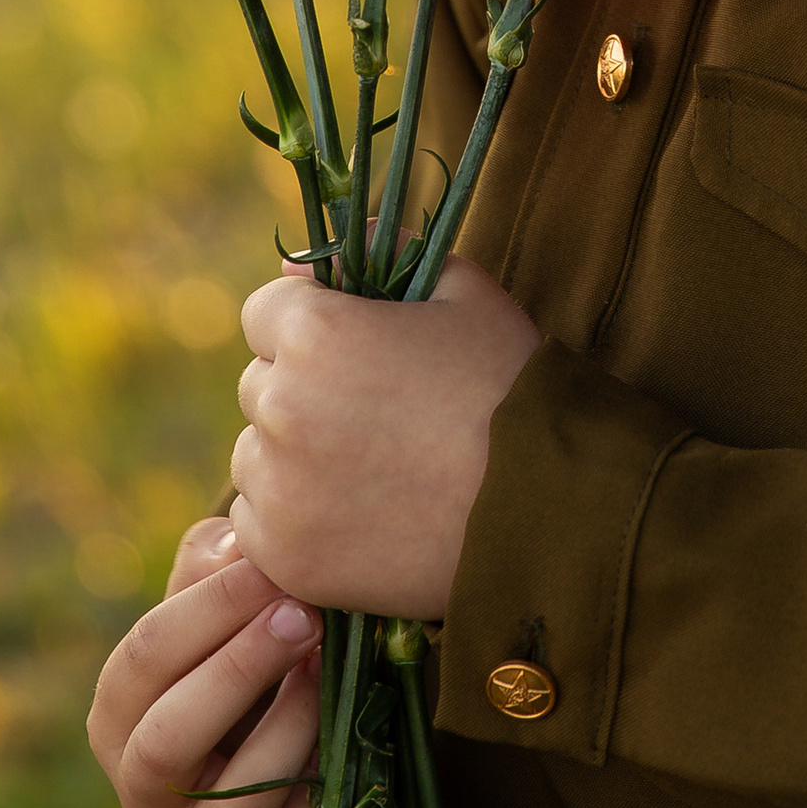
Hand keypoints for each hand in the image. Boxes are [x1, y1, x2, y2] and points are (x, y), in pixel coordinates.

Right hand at [87, 516, 323, 807]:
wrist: (299, 732)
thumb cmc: (248, 652)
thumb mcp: (219, 606)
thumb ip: (212, 567)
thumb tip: (232, 546)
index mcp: (117, 717)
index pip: (143, 660)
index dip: (209, 609)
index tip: (270, 570)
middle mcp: (143, 792)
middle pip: (168, 742)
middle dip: (239, 671)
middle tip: (304, 618)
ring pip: (233, 807)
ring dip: (290, 732)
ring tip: (330, 675)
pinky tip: (346, 754)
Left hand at [229, 258, 542, 620]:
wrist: (549, 507)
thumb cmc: (509, 386)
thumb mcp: (461, 290)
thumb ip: (382, 251)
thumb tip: (299, 261)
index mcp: (316, 333)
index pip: (264, 311)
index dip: (310, 325)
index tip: (354, 353)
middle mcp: (281, 407)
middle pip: (260, 385)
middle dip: (303, 391)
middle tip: (375, 416)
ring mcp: (280, 488)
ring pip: (256, 456)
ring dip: (294, 457)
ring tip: (372, 470)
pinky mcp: (287, 556)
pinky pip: (259, 522)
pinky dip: (295, 519)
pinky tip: (358, 515)